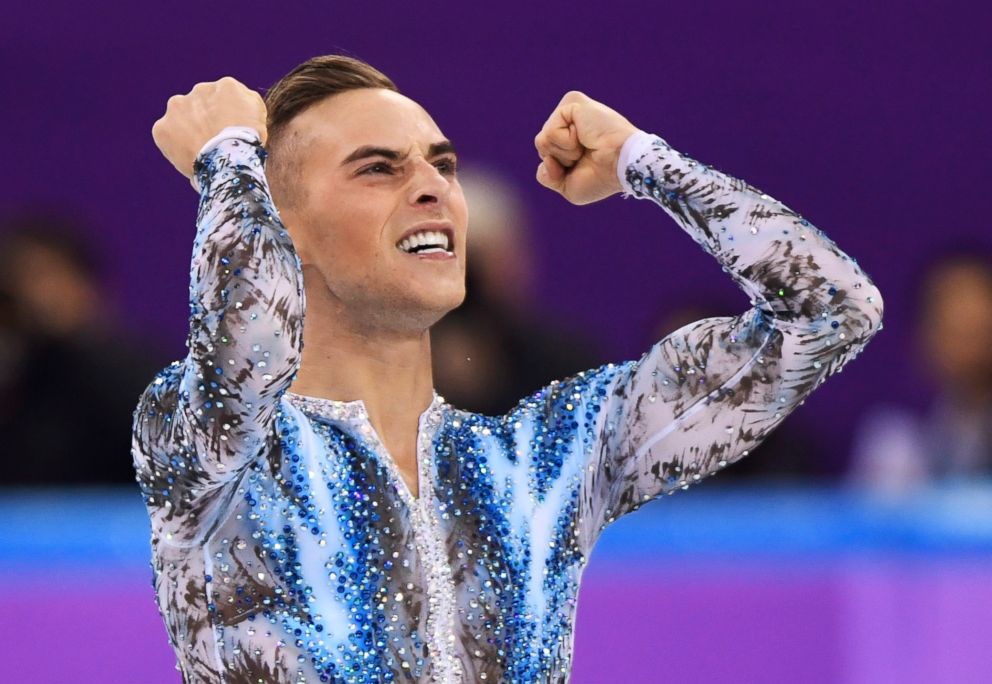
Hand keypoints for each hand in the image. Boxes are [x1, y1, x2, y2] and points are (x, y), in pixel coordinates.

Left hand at [151, 77, 267, 178]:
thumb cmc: (248, 144)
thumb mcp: (260, 119)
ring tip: (201, 151)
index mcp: (227, 86)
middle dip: (205, 120)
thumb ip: (248, 105)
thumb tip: (237, 106)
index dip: (228, 117)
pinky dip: (175, 146)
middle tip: (215, 142)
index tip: (230, 132)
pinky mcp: (162, 127)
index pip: (225, 99)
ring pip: (182, 118)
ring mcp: (177, 106)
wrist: (228, 162)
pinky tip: (190, 157)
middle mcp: (199, 89)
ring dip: (188, 130)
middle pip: (201, 105)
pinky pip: (168, 136)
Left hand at [534, 91, 638, 204]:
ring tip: (586, 146)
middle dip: (561, 160)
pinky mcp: (572, 101)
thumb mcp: (568, 187)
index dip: (559, 169)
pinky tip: (585, 137)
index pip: (545, 154)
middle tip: (586, 155)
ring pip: (542, 140)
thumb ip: (547, 176)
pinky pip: (550, 132)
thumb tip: (545, 157)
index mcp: (569, 135)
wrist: (622, 165)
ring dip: (565, 152)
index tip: (585, 165)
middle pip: (541, 146)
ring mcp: (570, 108)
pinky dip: (566, 143)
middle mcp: (568, 119)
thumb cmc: (602, 177)